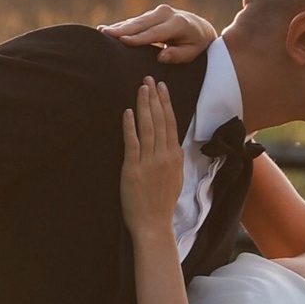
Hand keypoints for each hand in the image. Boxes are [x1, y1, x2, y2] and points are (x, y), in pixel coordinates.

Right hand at [101, 1, 216, 60]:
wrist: (199, 27)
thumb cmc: (195, 44)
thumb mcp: (192, 52)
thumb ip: (178, 55)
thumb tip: (161, 57)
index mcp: (177, 24)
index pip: (155, 32)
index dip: (138, 37)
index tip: (122, 41)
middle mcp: (166, 14)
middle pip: (140, 23)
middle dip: (121, 28)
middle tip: (103, 33)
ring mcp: (157, 12)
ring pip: (135, 21)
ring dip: (118, 26)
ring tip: (101, 31)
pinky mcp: (151, 14)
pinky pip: (135, 21)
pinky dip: (122, 26)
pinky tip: (108, 30)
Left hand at [120, 86, 184, 245]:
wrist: (154, 224)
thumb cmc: (162, 203)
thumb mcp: (176, 178)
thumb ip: (174, 159)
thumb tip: (172, 144)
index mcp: (175, 157)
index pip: (171, 123)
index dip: (166, 103)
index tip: (162, 87)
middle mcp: (164, 156)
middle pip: (160, 120)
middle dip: (155, 98)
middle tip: (150, 79)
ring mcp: (149, 162)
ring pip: (148, 128)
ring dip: (144, 106)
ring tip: (141, 88)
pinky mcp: (133, 169)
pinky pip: (132, 143)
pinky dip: (130, 126)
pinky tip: (128, 112)